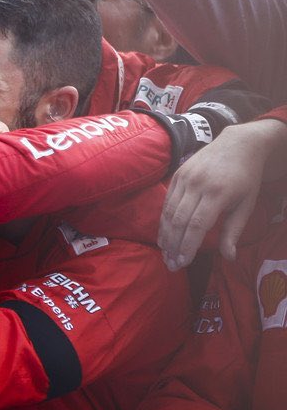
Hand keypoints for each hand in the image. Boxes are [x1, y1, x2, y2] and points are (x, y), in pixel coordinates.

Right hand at [158, 119, 284, 269]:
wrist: (238, 145)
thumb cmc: (246, 178)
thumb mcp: (246, 205)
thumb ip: (234, 231)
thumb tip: (229, 258)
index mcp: (218, 193)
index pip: (198, 225)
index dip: (188, 245)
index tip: (183, 262)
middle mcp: (198, 184)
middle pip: (179, 220)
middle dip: (173, 245)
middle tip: (171, 264)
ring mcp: (185, 178)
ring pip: (169, 212)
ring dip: (165, 235)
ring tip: (165, 253)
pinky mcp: (177, 175)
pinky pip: (167, 201)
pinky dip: (163, 220)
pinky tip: (164, 235)